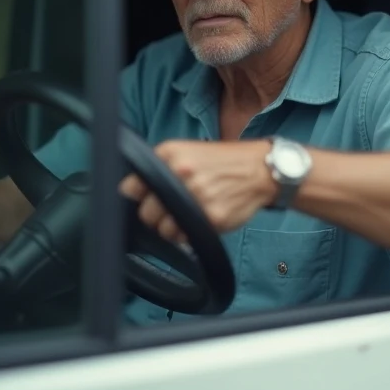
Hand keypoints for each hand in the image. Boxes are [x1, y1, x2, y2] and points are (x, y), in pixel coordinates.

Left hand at [119, 139, 277, 243]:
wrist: (259, 169)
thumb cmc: (221, 162)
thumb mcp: (187, 151)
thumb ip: (159, 167)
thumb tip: (129, 191)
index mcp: (171, 155)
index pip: (132, 187)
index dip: (138, 196)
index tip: (146, 199)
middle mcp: (181, 173)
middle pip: (146, 212)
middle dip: (154, 215)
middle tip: (169, 211)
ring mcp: (197, 196)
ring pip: (163, 229)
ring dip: (170, 228)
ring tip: (184, 217)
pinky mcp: (212, 217)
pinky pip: (185, 238)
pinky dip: (187, 234)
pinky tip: (199, 221)